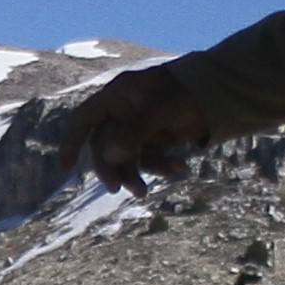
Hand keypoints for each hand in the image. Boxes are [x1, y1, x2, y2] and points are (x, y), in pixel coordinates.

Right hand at [68, 66, 214, 187]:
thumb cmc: (185, 92)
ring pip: (127, 158)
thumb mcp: (160, 109)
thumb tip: (110, 157)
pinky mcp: (157, 139)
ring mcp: (140, 127)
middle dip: (111, 168)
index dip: (71, 142)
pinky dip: (162, 167)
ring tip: (144, 193)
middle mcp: (124, 112)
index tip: (65, 168)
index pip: (84, 119)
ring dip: (135, 175)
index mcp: (117, 96)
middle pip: (104, 146)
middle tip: (118, 189)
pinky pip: (150, 159)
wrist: (219, 91)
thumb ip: (134, 132)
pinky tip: (181, 168)